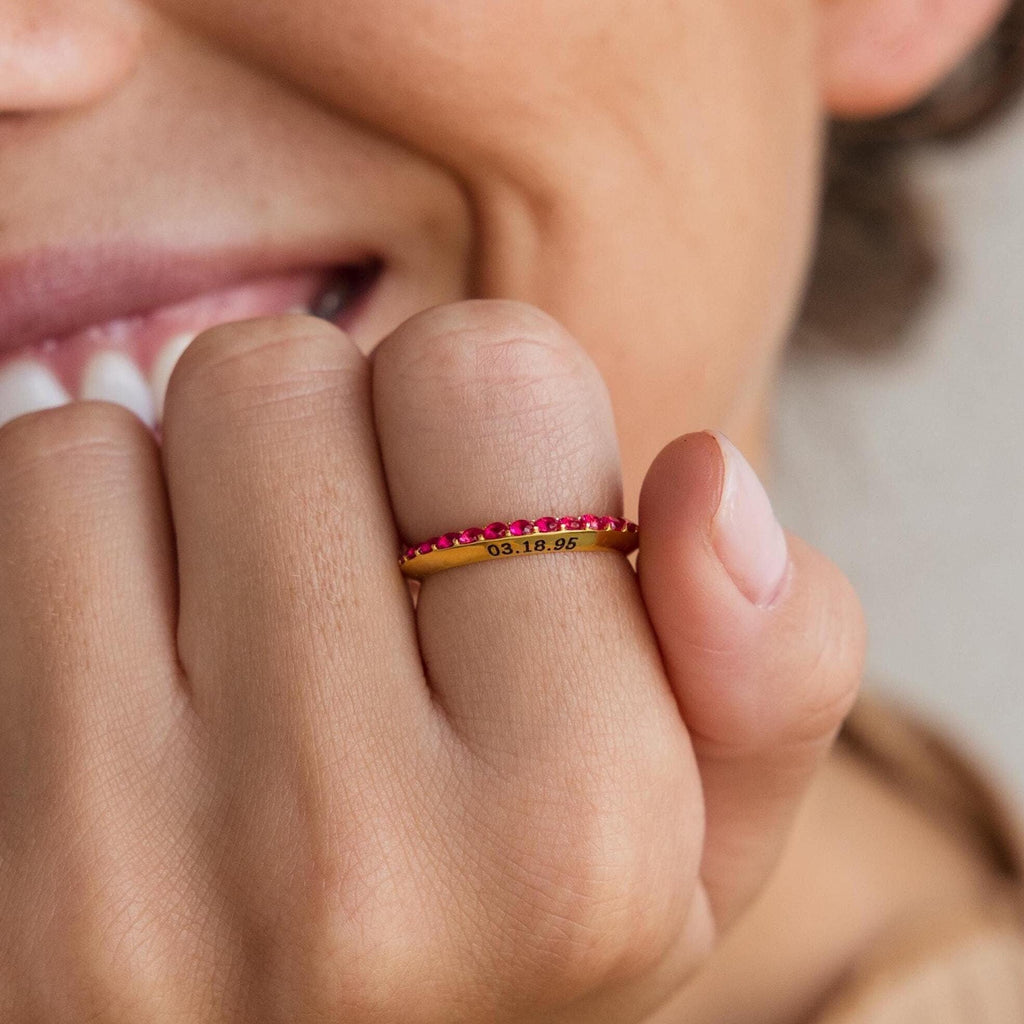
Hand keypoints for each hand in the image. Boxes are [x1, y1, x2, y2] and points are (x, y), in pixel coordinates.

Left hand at [0, 301, 863, 1021]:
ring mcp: (110, 872)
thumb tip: (709, 475)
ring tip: (244, 633)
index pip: (489, 367)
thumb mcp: (699, 836)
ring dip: (188, 497)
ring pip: (110, 431)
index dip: (487, 421)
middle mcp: (343, 860)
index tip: (484, 529)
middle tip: (360, 580)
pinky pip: (15, 509)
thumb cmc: (516, 946)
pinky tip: (137, 667)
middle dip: (332, 439)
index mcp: (575, 836)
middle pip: (281, 375)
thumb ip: (772, 661)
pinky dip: (78, 550)